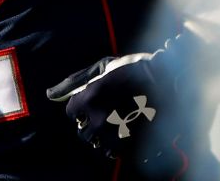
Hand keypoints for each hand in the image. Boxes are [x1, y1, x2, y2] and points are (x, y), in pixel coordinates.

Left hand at [48, 29, 219, 179]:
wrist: (170, 78)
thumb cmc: (134, 68)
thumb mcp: (102, 67)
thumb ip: (73, 82)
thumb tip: (49, 95)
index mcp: (90, 96)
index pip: (72, 113)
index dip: (80, 107)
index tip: (91, 102)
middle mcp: (100, 118)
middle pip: (83, 134)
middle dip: (90, 125)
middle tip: (104, 114)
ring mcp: (117, 133)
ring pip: (98, 146)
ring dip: (103, 137)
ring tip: (115, 124)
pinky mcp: (133, 143)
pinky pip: (115, 153)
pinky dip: (117, 146)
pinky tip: (125, 133)